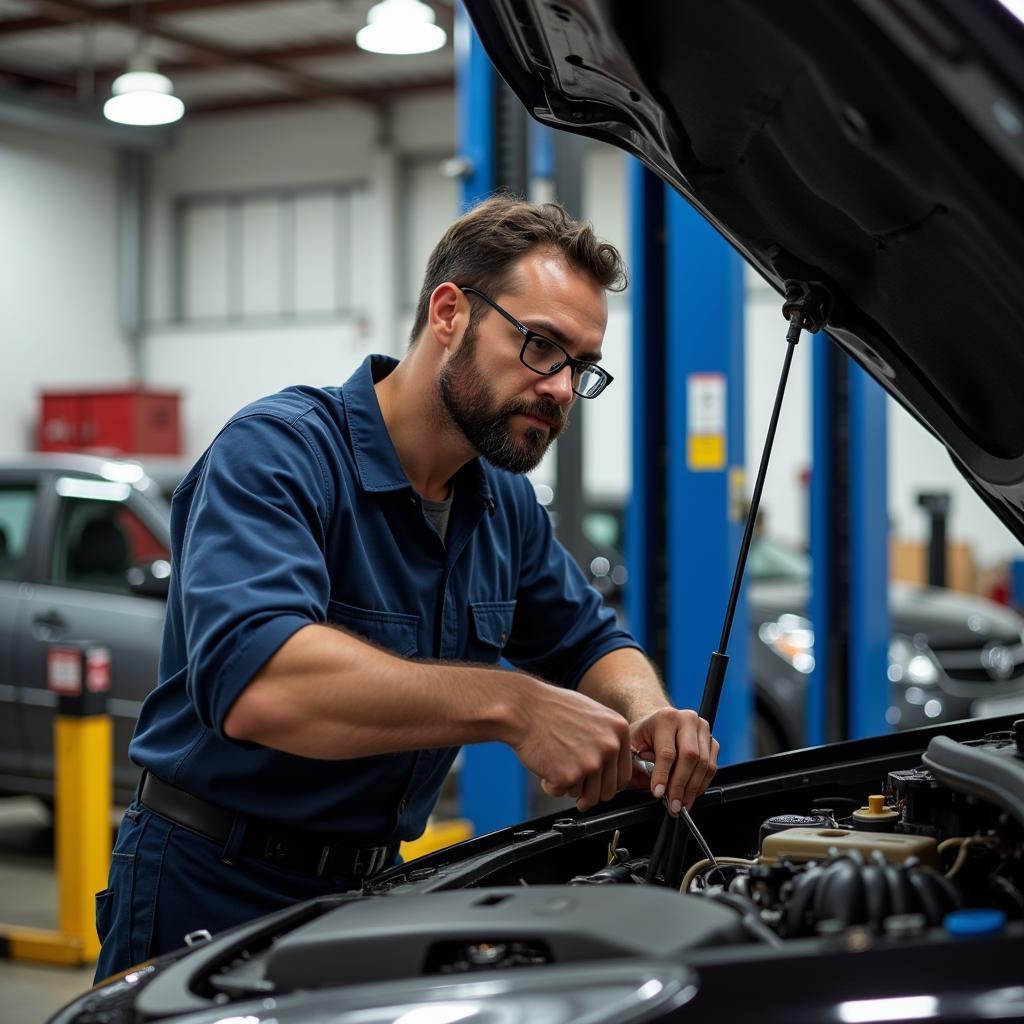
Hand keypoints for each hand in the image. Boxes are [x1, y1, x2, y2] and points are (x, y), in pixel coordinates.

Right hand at [509, 678, 632, 812]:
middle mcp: (610, 747)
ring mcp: (590, 763)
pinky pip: (561, 793)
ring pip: (585, 796)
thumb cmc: (552, 708)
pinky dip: (550, 785)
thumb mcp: (592, 715)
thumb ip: (608, 738)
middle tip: (573, 781)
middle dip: (589, 792)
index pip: (624, 775)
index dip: (606, 782)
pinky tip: (545, 764)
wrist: (524, 707)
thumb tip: (613, 767)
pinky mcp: (569, 776)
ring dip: (569, 787)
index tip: (594, 782)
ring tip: (556, 763)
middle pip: (608, 792)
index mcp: (619, 730)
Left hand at [628, 707, 717, 813]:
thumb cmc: (645, 735)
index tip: (658, 793)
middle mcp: (687, 720)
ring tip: (682, 803)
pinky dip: (702, 784)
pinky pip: (712, 766)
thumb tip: (654, 788)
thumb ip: (637, 764)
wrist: (658, 723)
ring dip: (693, 788)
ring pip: (704, 764)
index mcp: (665, 718)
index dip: (663, 776)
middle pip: (690, 757)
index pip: (667, 752)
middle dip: (681, 785)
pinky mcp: (712, 740)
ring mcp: (703, 729)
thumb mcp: (633, 744)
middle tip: (673, 805)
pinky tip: (691, 793)